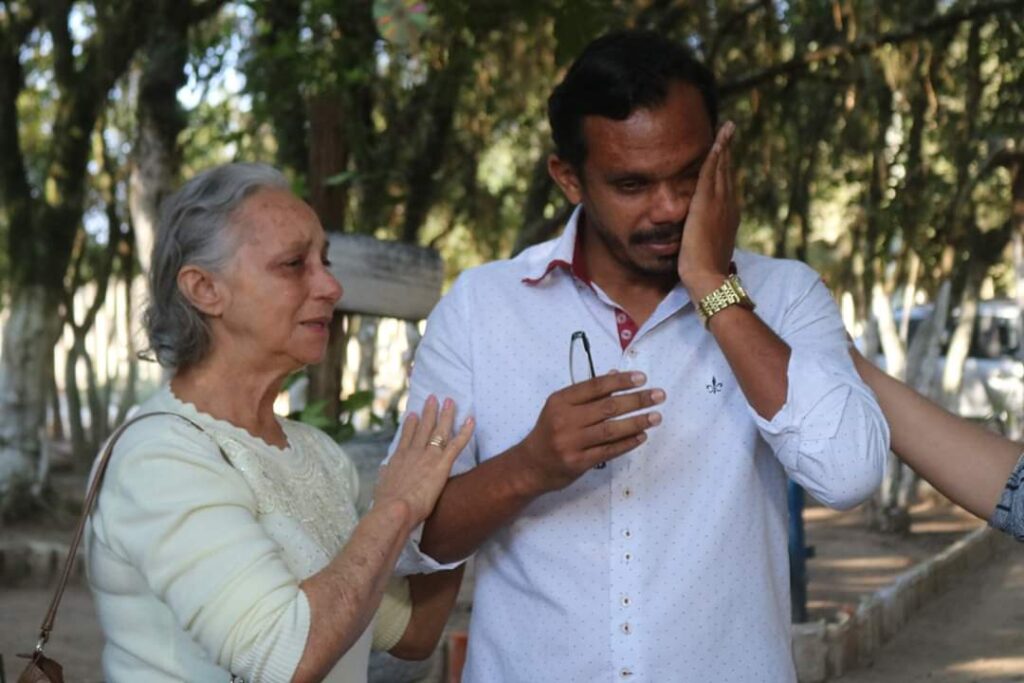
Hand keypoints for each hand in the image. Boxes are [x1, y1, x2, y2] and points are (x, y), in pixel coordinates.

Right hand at [375, 396, 473, 525]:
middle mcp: (413, 453)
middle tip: (433, 398)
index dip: (410, 425)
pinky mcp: (441, 465)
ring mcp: (428, 457)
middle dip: (429, 412)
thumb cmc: (386, 504)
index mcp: (398, 459)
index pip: (406, 437)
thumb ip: (385, 476)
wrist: (393, 510)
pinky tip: (471, 421)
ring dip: (446, 415)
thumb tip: (383, 470)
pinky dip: (465, 432)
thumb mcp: (381, 486)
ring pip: (439, 431)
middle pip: (423, 428)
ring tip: (450, 402)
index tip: (413, 414)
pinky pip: (456, 444)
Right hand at [517, 371, 664, 492]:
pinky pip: (608, 451)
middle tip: (658, 396)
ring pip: (610, 430)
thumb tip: (615, 375)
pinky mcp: (578, 462)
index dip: (620, 381)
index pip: (595, 386)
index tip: (642, 378)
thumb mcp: (561, 407)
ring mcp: (571, 442)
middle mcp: (564, 420)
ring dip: (637, 422)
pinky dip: (627, 443)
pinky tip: (642, 436)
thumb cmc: (549, 432)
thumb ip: (587, 394)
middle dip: (636, 400)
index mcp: (560, 401)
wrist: (530, 465)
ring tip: (656, 417)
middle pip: (607, 407)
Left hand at [678, 121, 739, 299]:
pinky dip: (714, 156)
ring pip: (721, 169)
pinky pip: (710, 173)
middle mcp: (728, 207)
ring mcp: (719, 205)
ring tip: (726, 128)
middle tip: (730, 130)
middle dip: (727, 151)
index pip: (727, 187)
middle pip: (727, 173)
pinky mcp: (705, 205)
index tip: (725, 153)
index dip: (726, 169)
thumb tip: (700, 239)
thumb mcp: (707, 251)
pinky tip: (716, 142)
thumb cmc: (706, 274)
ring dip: (723, 147)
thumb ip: (706, 240)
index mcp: (729, 218)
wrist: (708, 279)